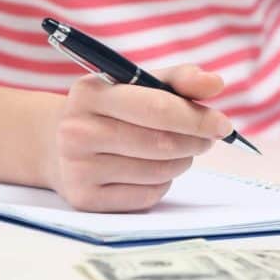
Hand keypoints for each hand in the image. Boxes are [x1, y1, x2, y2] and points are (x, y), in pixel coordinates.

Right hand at [43, 65, 231, 211]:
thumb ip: (178, 80)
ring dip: (182, 161)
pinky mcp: (84, 199)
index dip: (196, 117)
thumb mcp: (135, 84)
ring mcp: (77, 168)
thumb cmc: (110, 109)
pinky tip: (154, 170)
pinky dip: (163, 183)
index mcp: (90, 93)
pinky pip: (147, 195)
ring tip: (180, 151)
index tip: (224, 124)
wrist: (55, 144)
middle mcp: (77, 131)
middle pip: (160, 143)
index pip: (157, 108)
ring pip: (157, 171)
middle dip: (195, 141)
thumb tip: (216, 84)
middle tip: (208, 139)